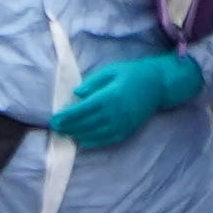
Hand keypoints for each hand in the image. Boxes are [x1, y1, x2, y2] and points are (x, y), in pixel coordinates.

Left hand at [48, 52, 204, 150]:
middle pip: (86, 124)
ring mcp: (122, 123)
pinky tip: (83, 141)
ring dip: (78, 135)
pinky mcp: (127, 130)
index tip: (54, 119)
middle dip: (69, 127)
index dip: (67, 116)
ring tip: (66, 134)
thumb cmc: (132, 74)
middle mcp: (114, 113)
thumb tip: (77, 94)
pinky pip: (108, 139)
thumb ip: (93, 82)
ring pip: (95, 134)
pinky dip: (94, 142)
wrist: (158, 85)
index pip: (82, 110)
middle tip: (55, 128)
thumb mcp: (111, 70)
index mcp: (109, 96)